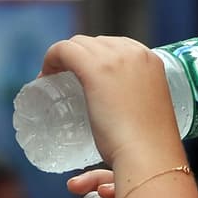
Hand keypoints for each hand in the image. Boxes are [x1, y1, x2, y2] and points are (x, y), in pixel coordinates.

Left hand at [38, 34, 179, 167]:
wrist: (149, 154)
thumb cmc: (149, 148)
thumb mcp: (148, 117)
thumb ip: (137, 116)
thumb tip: (115, 142)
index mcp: (152, 61)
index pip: (117, 47)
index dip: (97, 59)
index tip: (86, 79)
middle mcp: (135, 53)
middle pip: (96, 43)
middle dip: (80, 57)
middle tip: (68, 83)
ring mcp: (115, 58)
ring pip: (78, 44)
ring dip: (64, 58)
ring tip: (54, 82)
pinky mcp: (94, 68)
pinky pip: (63, 50)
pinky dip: (51, 59)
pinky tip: (45, 76)